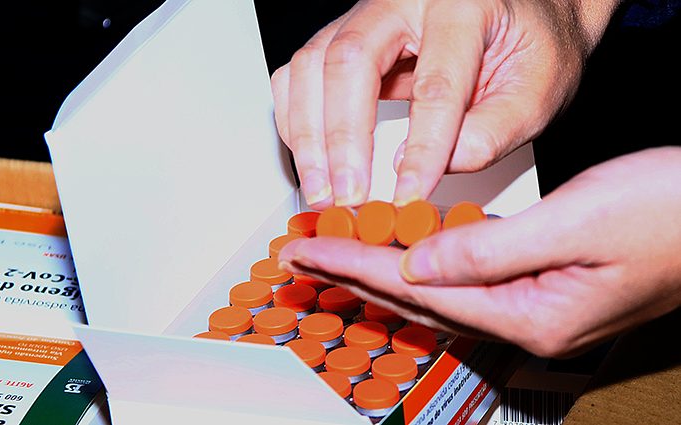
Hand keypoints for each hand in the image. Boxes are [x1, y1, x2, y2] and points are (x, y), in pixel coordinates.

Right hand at [271, 0, 619, 208]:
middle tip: (347, 195)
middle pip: (350, 62)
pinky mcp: (344, 37)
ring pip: (312, 65)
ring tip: (322, 189)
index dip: (421, 146)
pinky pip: (300, 73)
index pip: (435, 83)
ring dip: (308, 136)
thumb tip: (440, 167)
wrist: (516, 12)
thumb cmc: (529, 44)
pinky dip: (297, 120)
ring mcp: (366, 15)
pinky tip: (312, 158)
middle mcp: (404, 0)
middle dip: (342, 140)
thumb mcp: (540, 87)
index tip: (408, 194)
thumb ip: (496, 128)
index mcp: (463, 5)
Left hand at [279, 147, 680, 356]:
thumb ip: (490, 250)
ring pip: (436, 289)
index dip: (356, 265)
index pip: (418, 291)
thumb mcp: (576, 224)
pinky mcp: (541, 281)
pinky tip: (404, 251)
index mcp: (531, 315)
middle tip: (302, 255)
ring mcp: (533, 304)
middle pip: (417, 299)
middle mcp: (526, 319)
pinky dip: (425, 261)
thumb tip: (419, 266)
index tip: (309, 249)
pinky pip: (466, 276)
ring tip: (336, 252)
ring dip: (383, 268)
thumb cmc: (668, 213)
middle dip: (354, 272)